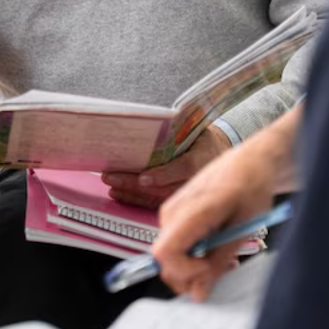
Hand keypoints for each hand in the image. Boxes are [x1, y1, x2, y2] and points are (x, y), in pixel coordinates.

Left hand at [101, 125, 232, 209]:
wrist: (218, 154)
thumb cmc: (201, 139)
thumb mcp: (195, 130)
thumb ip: (178, 131)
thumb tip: (154, 125)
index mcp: (201, 159)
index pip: (183, 169)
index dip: (163, 175)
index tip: (143, 178)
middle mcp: (195, 182)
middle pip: (163, 188)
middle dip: (134, 185)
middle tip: (111, 177)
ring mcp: (187, 195)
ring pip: (157, 199)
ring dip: (131, 194)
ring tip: (111, 185)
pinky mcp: (179, 201)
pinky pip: (155, 203)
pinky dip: (136, 200)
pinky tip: (120, 194)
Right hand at [152, 107, 301, 299]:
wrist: (250, 160)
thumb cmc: (251, 187)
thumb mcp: (243, 229)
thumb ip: (217, 262)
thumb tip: (198, 295)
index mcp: (189, 211)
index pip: (164, 255)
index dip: (186, 272)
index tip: (213, 267)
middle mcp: (171, 212)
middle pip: (164, 262)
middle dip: (191, 274)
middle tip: (223, 267)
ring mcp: (170, 213)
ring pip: (171, 257)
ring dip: (194, 266)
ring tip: (223, 257)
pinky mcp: (174, 215)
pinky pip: (176, 245)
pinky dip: (193, 255)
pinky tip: (215, 247)